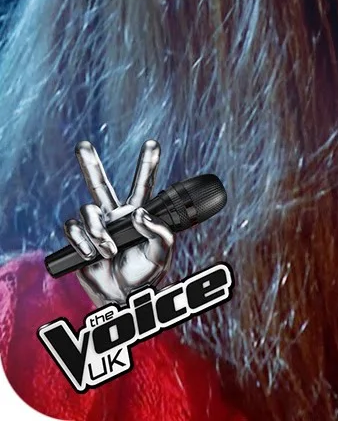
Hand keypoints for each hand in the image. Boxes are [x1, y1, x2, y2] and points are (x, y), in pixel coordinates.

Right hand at [62, 140, 174, 305]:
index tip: (153, 143)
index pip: (144, 185)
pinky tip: (92, 254)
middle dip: (90, 164)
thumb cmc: (146, 273)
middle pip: (100, 185)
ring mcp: (96, 227)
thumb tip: (138, 212)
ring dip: (98, 231)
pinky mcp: (79, 240)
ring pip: (87, 211)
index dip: (147, 164)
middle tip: (83, 144)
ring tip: (109, 250)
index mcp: (139, 214)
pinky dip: (83, 241)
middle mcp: (115, 216)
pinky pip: (73, 229)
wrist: (124, 296)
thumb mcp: (162, 252)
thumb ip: (158, 231)